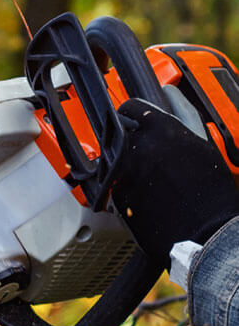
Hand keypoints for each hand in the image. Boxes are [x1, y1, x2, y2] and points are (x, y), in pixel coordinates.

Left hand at [111, 99, 238, 266]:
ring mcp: (123, 173)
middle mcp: (136, 148)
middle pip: (119, 134)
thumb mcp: (203, 143)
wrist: (206, 235)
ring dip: (127, 166)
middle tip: (147, 156)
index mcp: (159, 129)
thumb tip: (169, 91)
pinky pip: (116, 186)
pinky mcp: (118, 198)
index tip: (135, 121)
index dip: (131, 115)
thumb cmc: (210, 192)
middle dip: (129, 141)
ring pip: (115, 160)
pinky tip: (148, 198)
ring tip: (152, 181)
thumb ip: (183, 112)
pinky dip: (127, 189)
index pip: (129, 108)